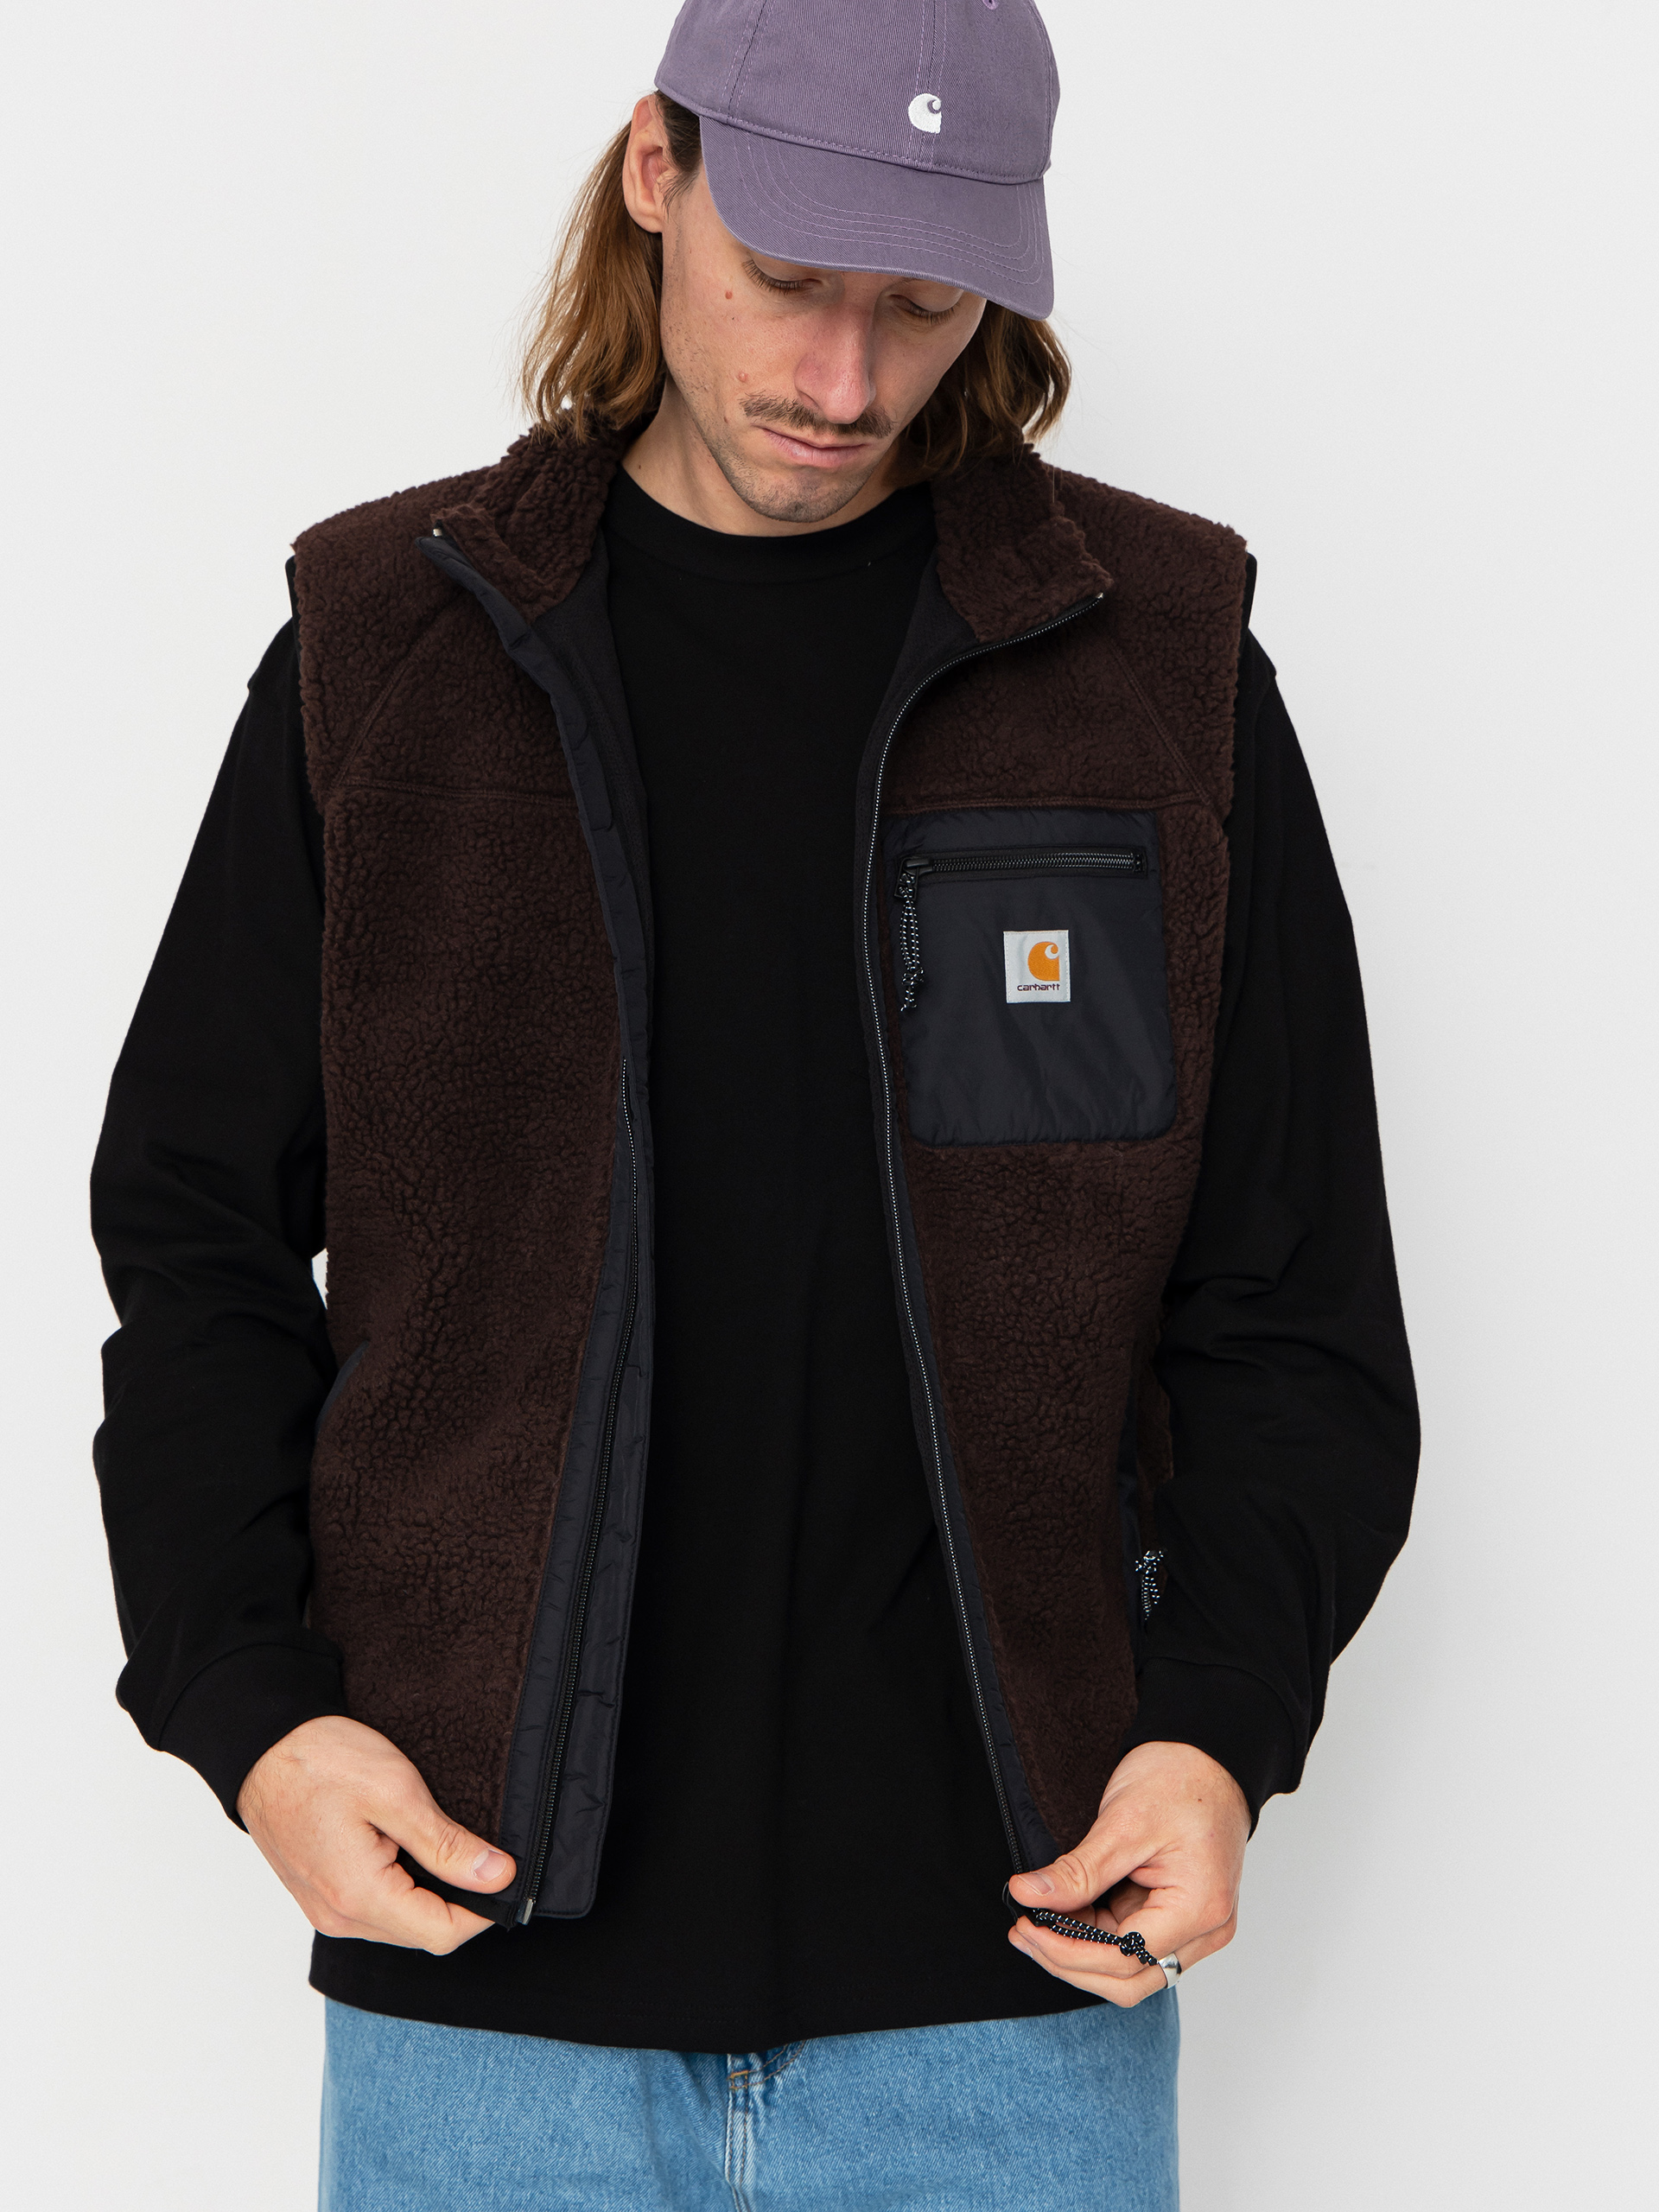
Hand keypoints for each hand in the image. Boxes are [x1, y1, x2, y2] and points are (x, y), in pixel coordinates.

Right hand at [237, 1715, 515, 1953]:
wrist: (261, 1746)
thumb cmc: (322, 1761)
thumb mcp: (397, 1792)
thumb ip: (446, 1845)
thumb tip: (497, 1877)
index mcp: (358, 1897)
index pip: (441, 1933)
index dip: (483, 1908)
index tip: (504, 1870)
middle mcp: (337, 1918)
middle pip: (421, 1932)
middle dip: (458, 1900)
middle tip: (475, 1849)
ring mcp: (324, 1910)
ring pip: (399, 1923)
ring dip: (428, 1893)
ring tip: (439, 1842)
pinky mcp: (319, 1895)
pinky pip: (374, 1908)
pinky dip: (401, 1887)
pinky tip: (407, 1848)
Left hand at [1006, 1740, 1248, 2005]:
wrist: (1209, 1754)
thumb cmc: (1179, 1779)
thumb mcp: (1123, 1824)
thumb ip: (1077, 1871)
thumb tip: (1027, 1895)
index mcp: (1200, 1908)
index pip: (1125, 1958)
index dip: (1068, 1951)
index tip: (1025, 1925)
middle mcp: (1206, 1929)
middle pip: (1129, 1978)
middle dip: (1070, 1961)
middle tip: (1023, 1930)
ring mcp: (1197, 1926)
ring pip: (1129, 1968)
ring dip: (1080, 1953)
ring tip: (1037, 1922)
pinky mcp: (1181, 1916)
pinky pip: (1134, 1944)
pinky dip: (1095, 1935)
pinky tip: (1065, 1913)